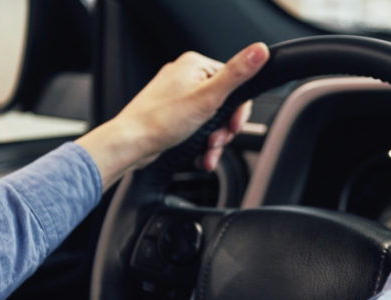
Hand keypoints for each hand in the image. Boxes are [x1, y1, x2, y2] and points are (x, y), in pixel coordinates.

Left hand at [76, 43, 269, 189]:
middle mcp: (186, 77)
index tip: (232, 127)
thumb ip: (236, 75)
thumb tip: (259, 52)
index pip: (235, 84)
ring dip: (214, 143)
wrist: (131, 144)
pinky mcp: (174, 116)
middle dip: (223, 131)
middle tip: (216, 141)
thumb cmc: (161, 121)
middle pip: (224, 106)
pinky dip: (201, 145)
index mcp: (195, 65)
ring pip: (212, 122)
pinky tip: (199, 156)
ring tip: (206, 153)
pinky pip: (198, 130)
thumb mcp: (208, 97)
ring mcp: (179, 97)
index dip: (237, 112)